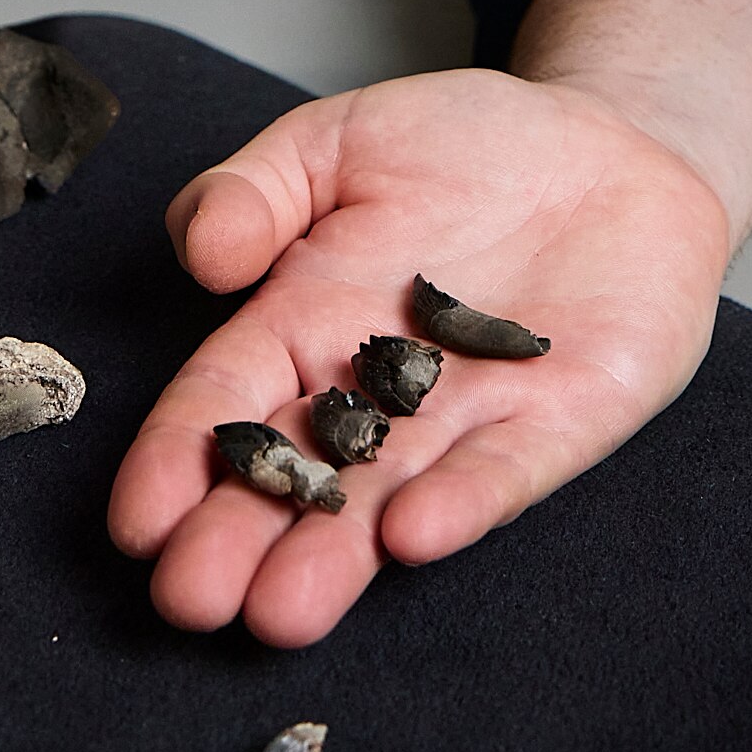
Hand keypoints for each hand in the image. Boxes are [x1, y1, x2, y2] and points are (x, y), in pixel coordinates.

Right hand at [106, 66, 733, 648]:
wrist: (614, 148)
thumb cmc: (469, 146)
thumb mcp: (341, 139)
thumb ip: (256, 187)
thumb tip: (201, 253)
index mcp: (307, 322)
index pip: (229, 400)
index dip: (180, 457)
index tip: (137, 520)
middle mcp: (377, 391)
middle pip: (298, 474)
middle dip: (241, 537)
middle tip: (189, 599)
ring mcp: (466, 417)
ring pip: (387, 498)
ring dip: (336, 557)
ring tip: (281, 612)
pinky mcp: (558, 424)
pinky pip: (505, 470)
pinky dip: (461, 504)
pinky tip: (413, 537)